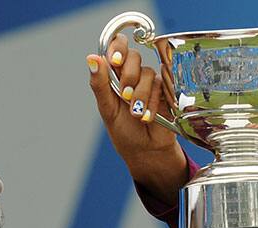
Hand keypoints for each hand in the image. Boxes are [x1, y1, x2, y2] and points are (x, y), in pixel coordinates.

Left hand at [87, 35, 187, 204]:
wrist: (146, 151)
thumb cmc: (124, 131)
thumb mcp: (107, 109)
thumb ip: (99, 84)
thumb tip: (91, 58)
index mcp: (115, 74)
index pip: (116, 46)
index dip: (117, 47)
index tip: (115, 60)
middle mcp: (134, 74)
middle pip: (133, 56)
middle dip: (128, 75)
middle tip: (124, 96)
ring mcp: (150, 82)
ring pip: (147, 73)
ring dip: (139, 95)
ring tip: (136, 114)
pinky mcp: (166, 91)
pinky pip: (160, 86)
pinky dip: (152, 104)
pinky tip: (147, 117)